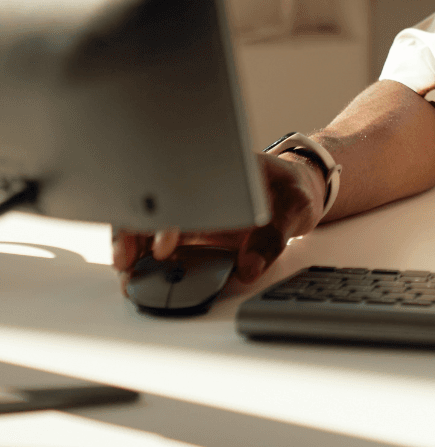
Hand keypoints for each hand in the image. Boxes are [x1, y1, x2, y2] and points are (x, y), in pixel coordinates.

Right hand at [112, 152, 323, 291]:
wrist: (293, 190)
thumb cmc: (291, 190)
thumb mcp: (295, 207)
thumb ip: (273, 238)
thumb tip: (248, 267)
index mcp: (220, 170)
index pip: (183, 185)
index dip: (169, 215)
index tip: (163, 242)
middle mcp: (196, 190)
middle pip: (151, 204)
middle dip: (133, 231)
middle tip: (127, 260)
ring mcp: (188, 212)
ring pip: (146, 227)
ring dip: (131, 249)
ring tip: (128, 277)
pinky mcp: (187, 234)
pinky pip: (157, 246)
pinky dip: (143, 261)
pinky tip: (138, 276)